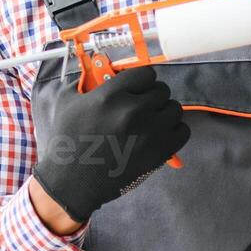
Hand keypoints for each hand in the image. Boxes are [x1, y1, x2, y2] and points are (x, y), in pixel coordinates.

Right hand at [30, 64, 188, 225]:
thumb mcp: (67, 102)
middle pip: (162, 90)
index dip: (141, 80)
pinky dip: (174, 131)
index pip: (145, 73)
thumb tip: (97, 70)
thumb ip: (85, 82)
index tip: (136, 88)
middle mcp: (134, 110)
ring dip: (164, 113)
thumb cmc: (67, 140)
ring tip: (151, 121)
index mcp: (111, 95)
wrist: (72, 180)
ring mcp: (150, 132)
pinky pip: (183, 131)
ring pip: (175, 108)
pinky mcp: (159, 152)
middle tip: (141, 106)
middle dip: (151, 96)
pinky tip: (159, 134)